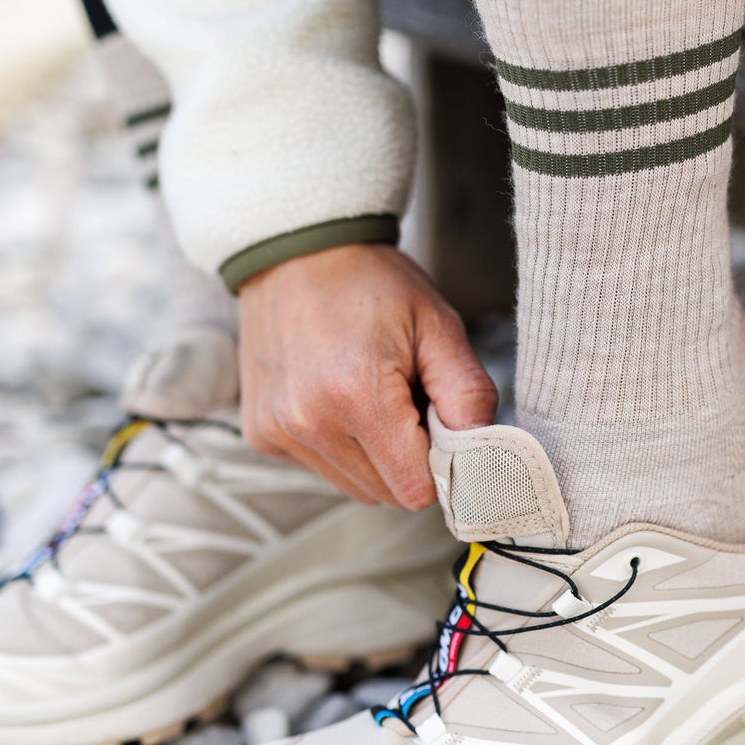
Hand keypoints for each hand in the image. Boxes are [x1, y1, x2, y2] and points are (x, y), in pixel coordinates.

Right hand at [239, 243, 496, 507]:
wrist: (296, 250)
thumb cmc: (369, 283)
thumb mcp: (436, 324)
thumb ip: (467, 391)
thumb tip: (484, 450)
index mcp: (356, 395)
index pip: (415, 489)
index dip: (440, 465)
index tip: (440, 426)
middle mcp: (307, 422)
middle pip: (386, 494)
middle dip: (409, 459)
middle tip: (407, 400)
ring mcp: (277, 432)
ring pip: (354, 487)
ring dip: (375, 457)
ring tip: (371, 396)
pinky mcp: (260, 434)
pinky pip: (320, 470)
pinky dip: (341, 447)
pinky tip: (339, 398)